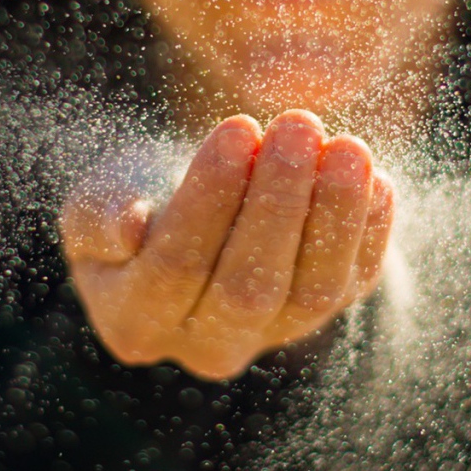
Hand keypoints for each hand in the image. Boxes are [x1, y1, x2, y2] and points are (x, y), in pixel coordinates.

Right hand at [60, 110, 393, 380]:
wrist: (194, 206)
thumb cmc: (137, 195)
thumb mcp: (98, 196)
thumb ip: (98, 213)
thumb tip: (129, 228)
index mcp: (135, 322)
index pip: (176, 266)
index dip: (209, 197)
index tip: (236, 127)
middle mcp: (206, 346)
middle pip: (249, 285)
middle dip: (278, 200)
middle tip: (296, 124)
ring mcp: (272, 335)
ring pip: (313, 290)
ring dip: (334, 214)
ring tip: (345, 146)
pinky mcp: (323, 312)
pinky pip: (354, 280)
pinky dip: (368, 230)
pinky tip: (372, 176)